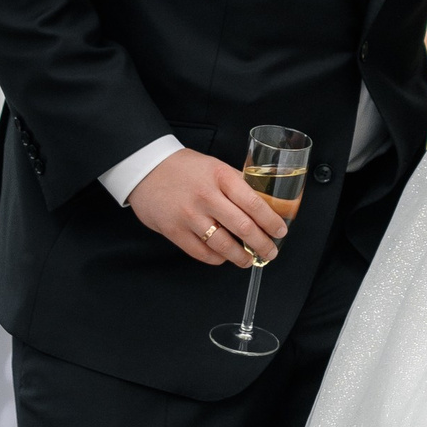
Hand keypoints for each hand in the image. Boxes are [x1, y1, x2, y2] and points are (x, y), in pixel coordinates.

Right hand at [129, 148, 287, 266]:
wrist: (146, 169)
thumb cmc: (184, 168)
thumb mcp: (215, 167)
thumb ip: (238, 184)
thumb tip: (265, 204)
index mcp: (221, 176)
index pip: (255, 203)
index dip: (271, 222)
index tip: (280, 231)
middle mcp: (206, 196)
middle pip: (243, 227)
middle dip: (262, 244)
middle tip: (271, 252)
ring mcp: (189, 216)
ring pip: (224, 245)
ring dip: (241, 257)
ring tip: (249, 260)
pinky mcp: (174, 231)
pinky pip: (202, 253)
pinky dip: (218, 258)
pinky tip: (224, 257)